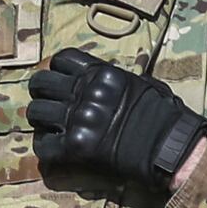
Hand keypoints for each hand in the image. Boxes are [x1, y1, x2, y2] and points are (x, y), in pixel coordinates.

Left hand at [27, 47, 206, 192]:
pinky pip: (43, 145)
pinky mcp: (76, 147)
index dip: (57, 70)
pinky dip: (46, 147)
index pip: (62, 59)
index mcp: (102, 73)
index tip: (61, 80)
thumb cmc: (164, 115)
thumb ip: (113, 79)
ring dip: (41, 121)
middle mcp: (86, 92)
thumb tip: (100, 80)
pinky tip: (55, 148)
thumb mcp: (140, 83)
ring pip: (36, 113)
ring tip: (51, 127)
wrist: (170, 148)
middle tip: (48, 103)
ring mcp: (79, 119)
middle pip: (41, 83)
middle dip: (41, 92)